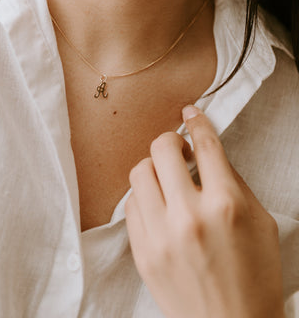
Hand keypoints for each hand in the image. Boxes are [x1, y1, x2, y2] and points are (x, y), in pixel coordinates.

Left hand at [125, 106, 284, 317]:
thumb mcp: (260, 222)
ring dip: (153, 168)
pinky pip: (130, 205)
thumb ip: (233, 182)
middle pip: (160, 148)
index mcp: (226, 205)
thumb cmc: (255, 277)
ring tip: (167, 181)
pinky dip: (144, 198)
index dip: (196, 121)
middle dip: (170, 140)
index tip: (189, 112)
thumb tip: (206, 151)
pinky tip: (159, 206)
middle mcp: (189, 216)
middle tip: (178, 151)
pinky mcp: (142, 253)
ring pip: (139, 172)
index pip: (204, 144)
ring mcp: (161, 236)